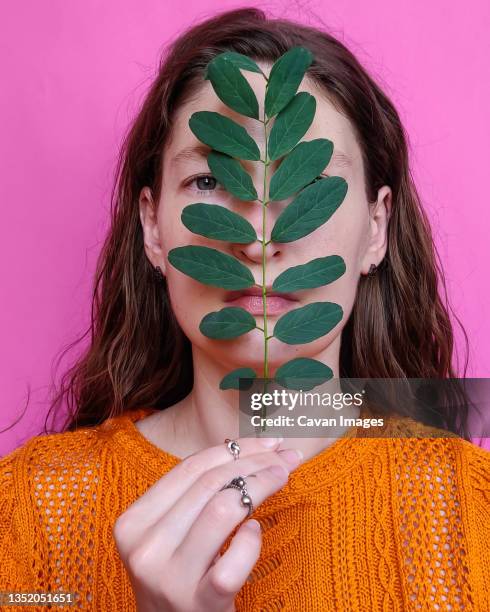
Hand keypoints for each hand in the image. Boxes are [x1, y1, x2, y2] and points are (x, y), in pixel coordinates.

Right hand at [113, 436, 302, 611]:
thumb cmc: (178, 576)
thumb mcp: (169, 534)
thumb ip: (192, 496)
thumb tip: (245, 449)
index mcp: (134, 523)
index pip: (189, 468)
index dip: (233, 448)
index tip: (265, 441)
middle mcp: (146, 547)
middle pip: (210, 483)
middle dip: (254, 461)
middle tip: (285, 455)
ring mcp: (171, 578)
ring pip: (223, 509)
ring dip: (262, 485)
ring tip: (282, 477)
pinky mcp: (200, 603)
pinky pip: (234, 560)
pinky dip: (252, 539)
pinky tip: (255, 530)